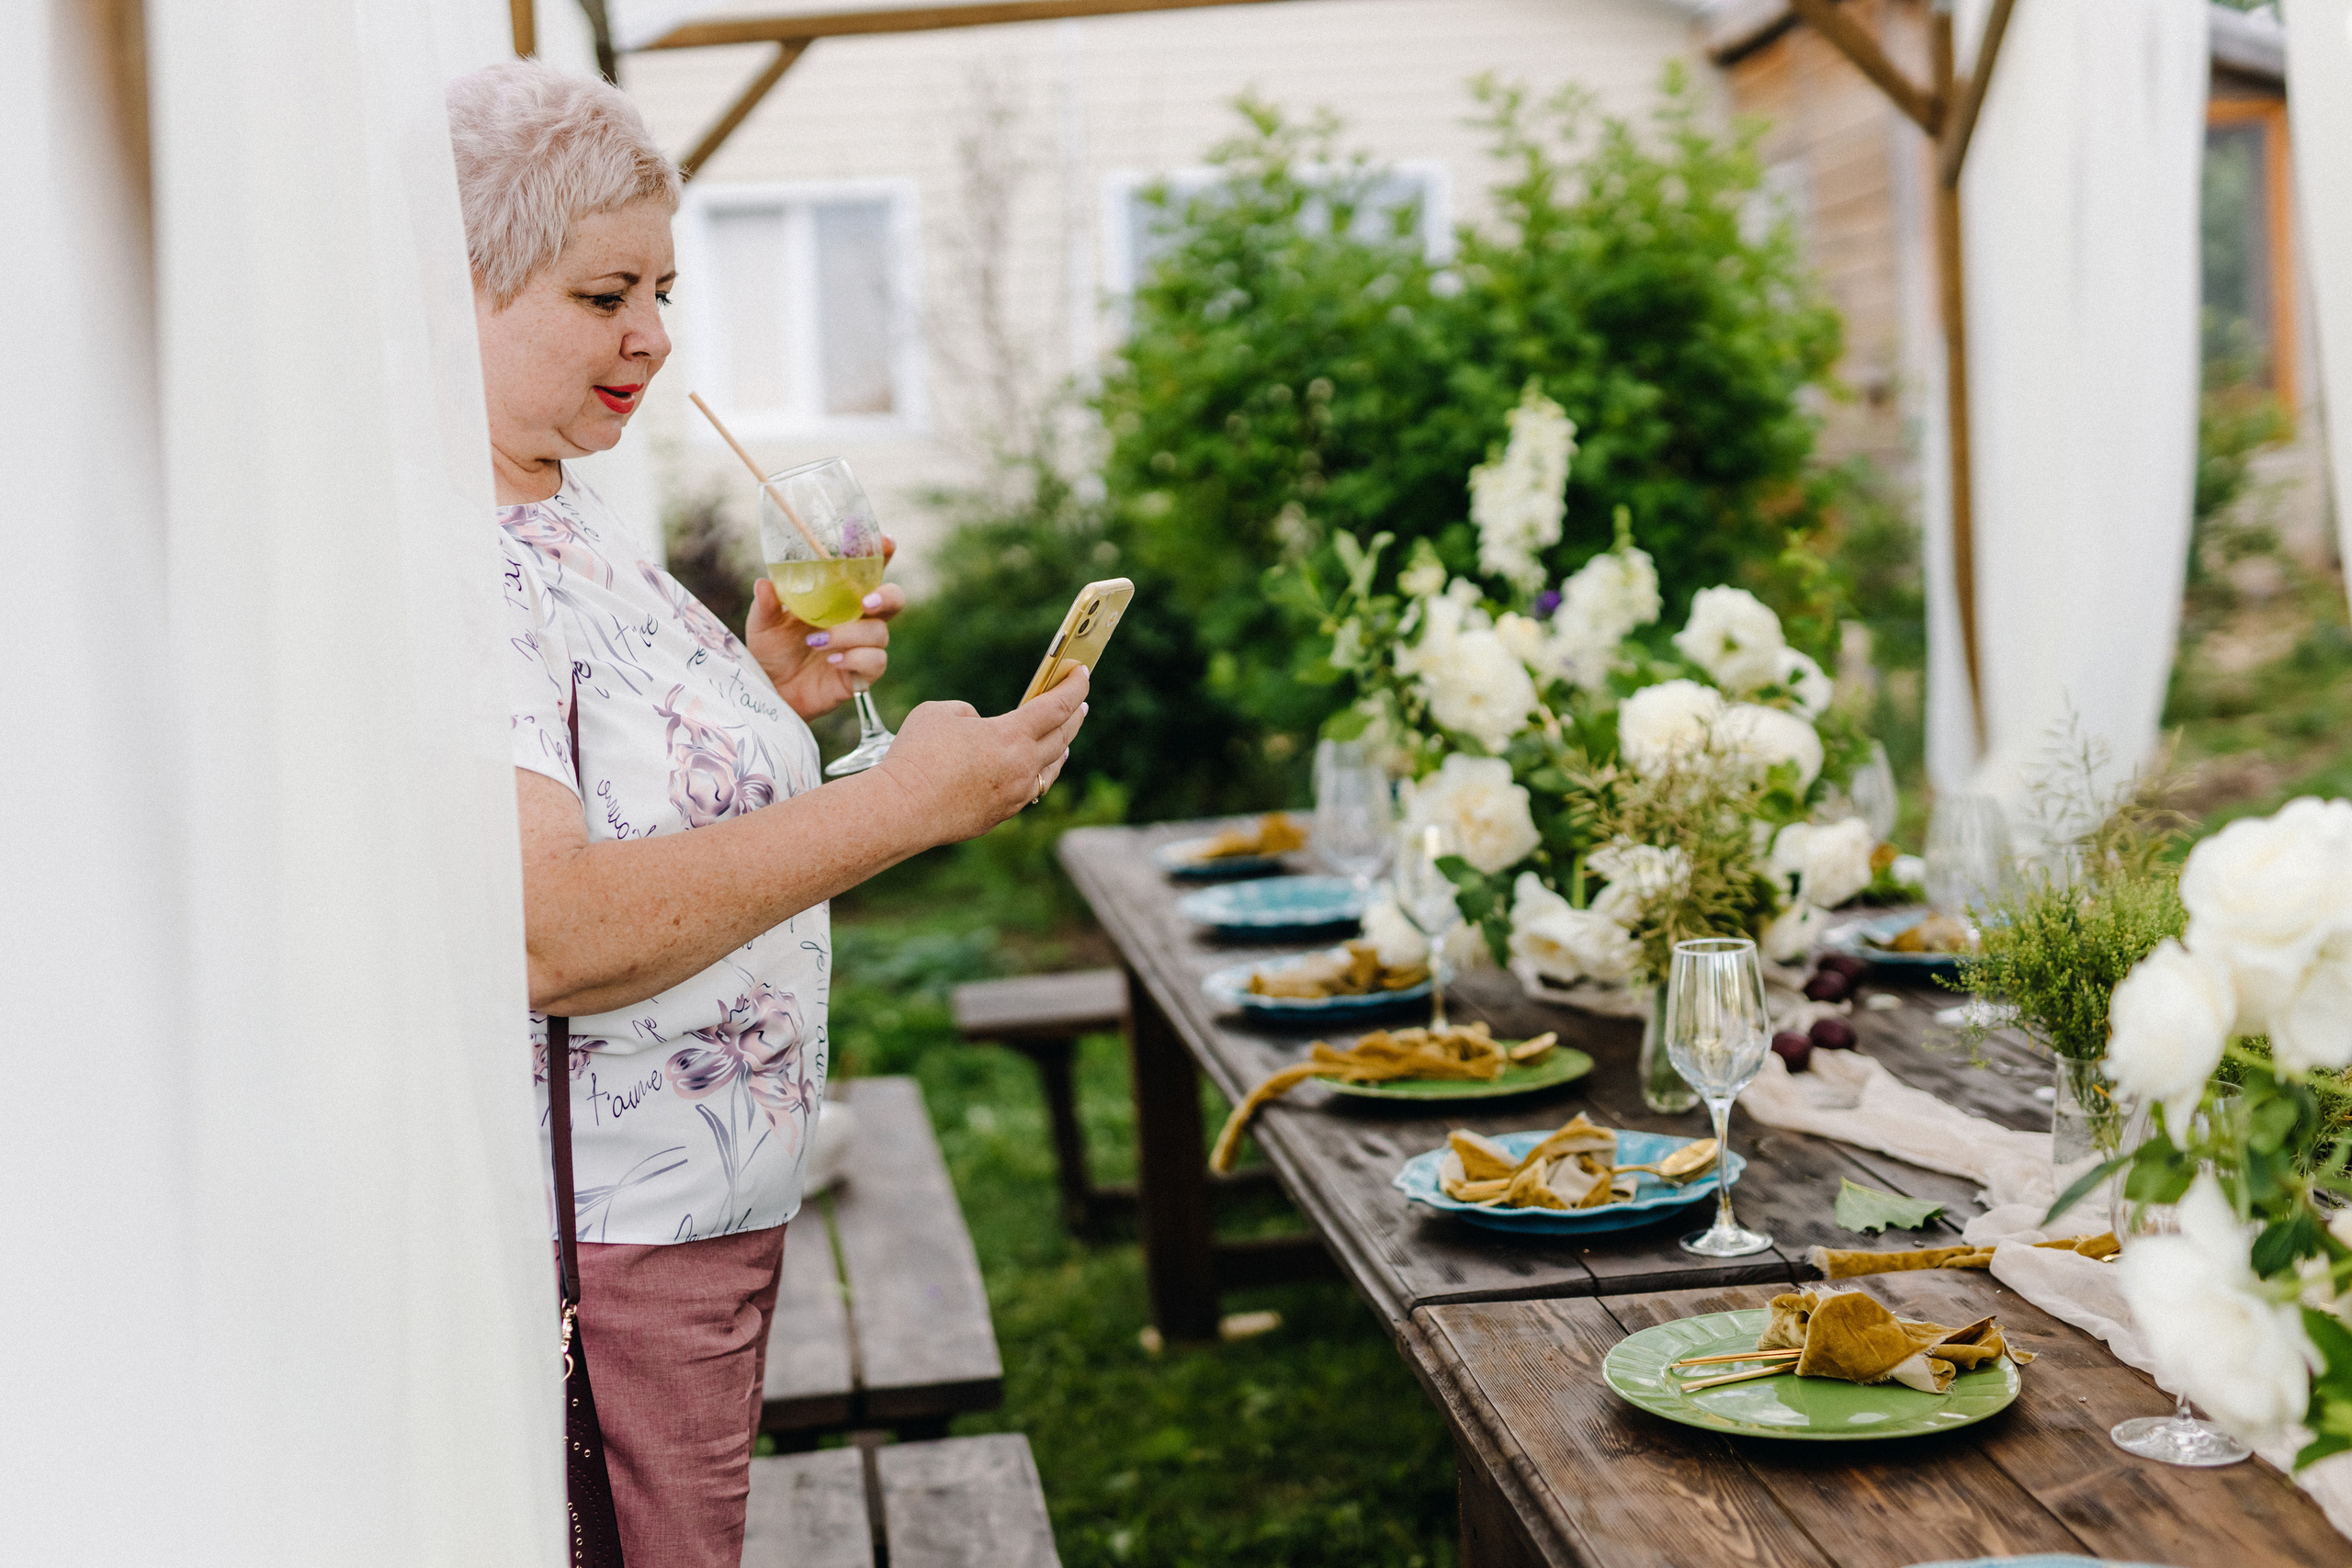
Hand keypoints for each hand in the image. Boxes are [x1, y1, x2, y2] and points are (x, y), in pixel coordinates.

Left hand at [746, 534, 907, 719]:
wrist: (771, 692)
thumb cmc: (771, 652)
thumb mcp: (763, 625)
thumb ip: (766, 605)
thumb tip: (763, 584)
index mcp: (839, 598)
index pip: (868, 571)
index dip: (883, 554)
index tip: (886, 542)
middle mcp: (857, 620)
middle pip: (893, 600)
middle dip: (887, 596)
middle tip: (866, 601)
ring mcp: (862, 647)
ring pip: (880, 633)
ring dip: (850, 634)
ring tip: (818, 641)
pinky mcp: (862, 675)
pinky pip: (875, 662)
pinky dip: (855, 658)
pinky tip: (832, 660)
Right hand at [873, 668, 1090, 844]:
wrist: (902, 809)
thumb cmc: (917, 755)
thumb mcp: (939, 713)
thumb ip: (968, 714)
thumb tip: (979, 729)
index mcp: (1012, 735)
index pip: (1057, 705)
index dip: (1074, 686)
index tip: (1084, 673)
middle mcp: (1022, 766)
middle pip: (1062, 737)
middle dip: (1074, 716)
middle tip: (1080, 703)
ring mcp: (1015, 795)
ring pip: (1050, 770)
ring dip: (1061, 749)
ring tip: (1065, 739)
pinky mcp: (1001, 815)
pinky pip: (1030, 791)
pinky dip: (1039, 775)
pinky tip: (1035, 772)